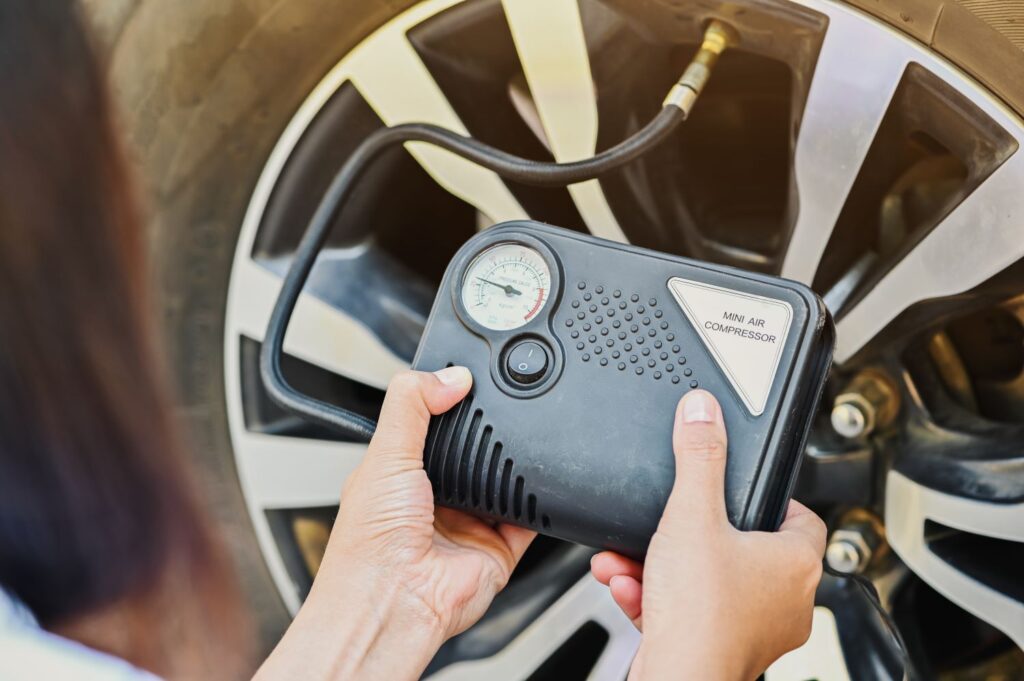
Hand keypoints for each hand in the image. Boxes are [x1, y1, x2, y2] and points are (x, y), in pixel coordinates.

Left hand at [257, 368, 534, 680]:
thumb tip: (449, 375)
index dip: (447, 401)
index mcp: (399, 473)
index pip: (430, 424)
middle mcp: (435, 497)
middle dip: (486, 435)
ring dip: (513, 464)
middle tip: (498, 411)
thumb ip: (411, 405)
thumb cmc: (370, 547)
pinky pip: (532, 517)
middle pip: (473, 450)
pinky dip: (541, 502)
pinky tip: (540, 483)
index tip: (466, 378)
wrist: (395, 602)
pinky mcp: (499, 546)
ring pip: (504, 479)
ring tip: (515, 445)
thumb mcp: (384, 455)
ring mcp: (469, 522)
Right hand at [591, 390, 825, 680]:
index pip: (799, 516)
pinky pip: (689, 609)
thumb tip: (704, 412)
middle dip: (690, 533)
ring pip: (708, 579)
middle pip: (741, 546)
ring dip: (663, 563)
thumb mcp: (691, 516)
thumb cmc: (700, 615)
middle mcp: (787, 601)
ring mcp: (756, 630)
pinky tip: (630, 585)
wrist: (676, 680)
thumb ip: (698, 458)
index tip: (739, 489)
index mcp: (796, 563)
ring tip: (633, 557)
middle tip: (672, 524)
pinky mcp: (723, 649)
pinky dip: (658, 595)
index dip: (765, 499)